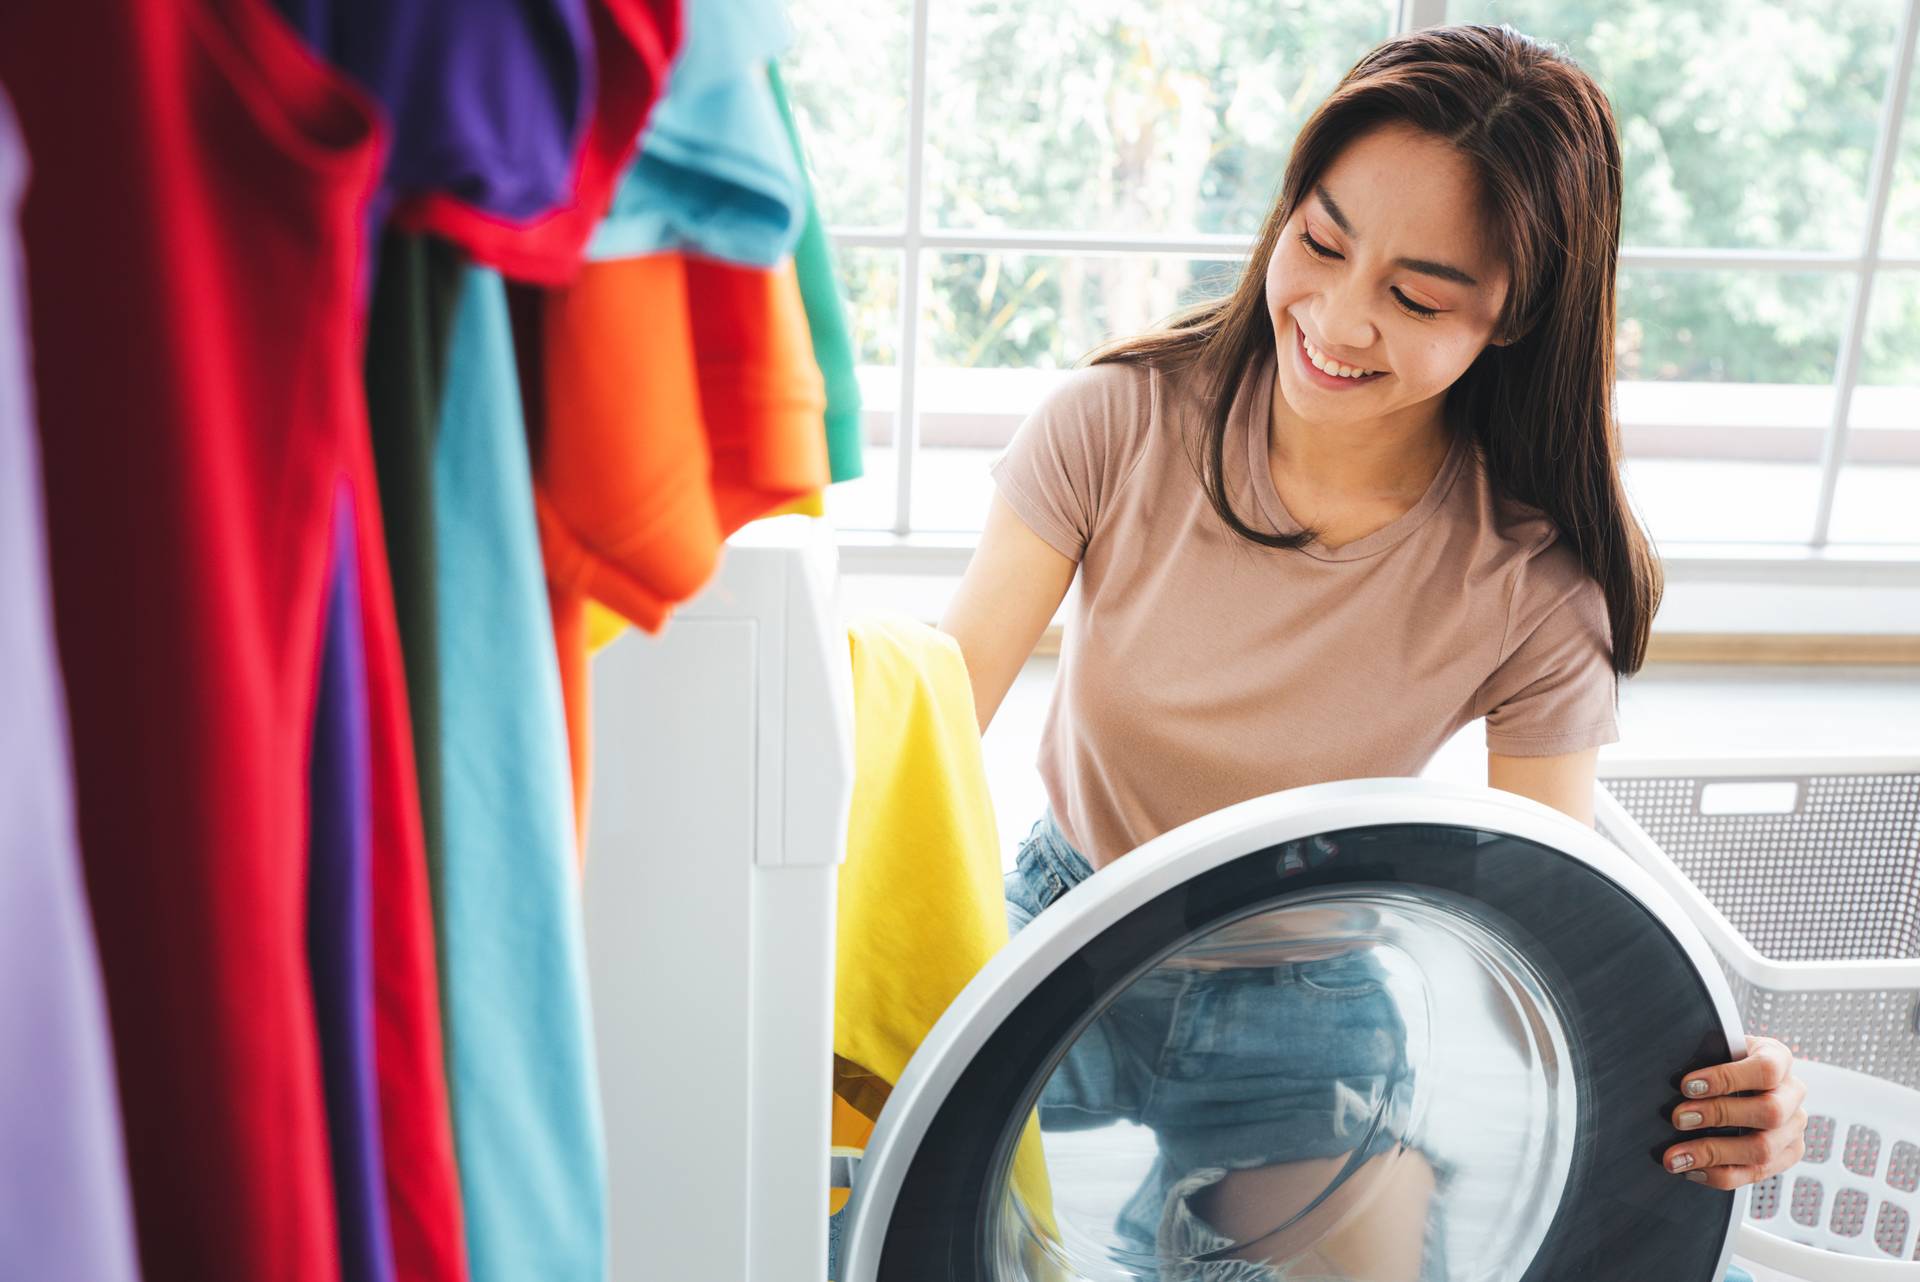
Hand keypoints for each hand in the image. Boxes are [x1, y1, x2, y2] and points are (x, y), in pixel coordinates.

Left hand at [1663, 1036, 1806, 1189]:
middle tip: (1678, 1118)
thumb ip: (1705, 1056)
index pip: (1765, 1069)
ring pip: (1763, 1150)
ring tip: (1676, 1156)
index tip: (1687, 1085)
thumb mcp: (1716, 1048)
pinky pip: (1756, 1173)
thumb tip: (1673, 1075)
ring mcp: (1793, 1128)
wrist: (1739, 1079)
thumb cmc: (1721, 1061)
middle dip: (1719, 1116)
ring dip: (1714, 1153)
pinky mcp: (1786, 1156)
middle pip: (1770, 1112)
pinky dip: (1719, 1174)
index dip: (1727, 1079)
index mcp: (1778, 1058)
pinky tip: (1691, 1169)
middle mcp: (1792, 1094)